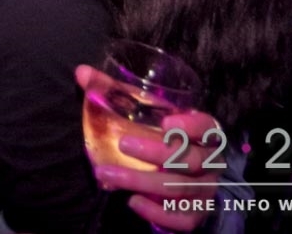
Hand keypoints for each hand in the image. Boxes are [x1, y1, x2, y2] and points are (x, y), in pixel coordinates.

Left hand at [76, 65, 220, 231]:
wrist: (180, 174)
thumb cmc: (159, 135)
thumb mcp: (143, 111)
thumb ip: (113, 90)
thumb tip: (82, 72)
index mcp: (203, 133)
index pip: (207, 127)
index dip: (191, 126)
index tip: (165, 123)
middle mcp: (209, 161)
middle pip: (189, 159)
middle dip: (155, 152)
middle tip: (123, 144)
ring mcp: (205, 189)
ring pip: (179, 189)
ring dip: (142, 182)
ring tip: (108, 175)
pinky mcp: (196, 213)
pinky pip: (184, 219)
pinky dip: (159, 213)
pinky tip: (133, 202)